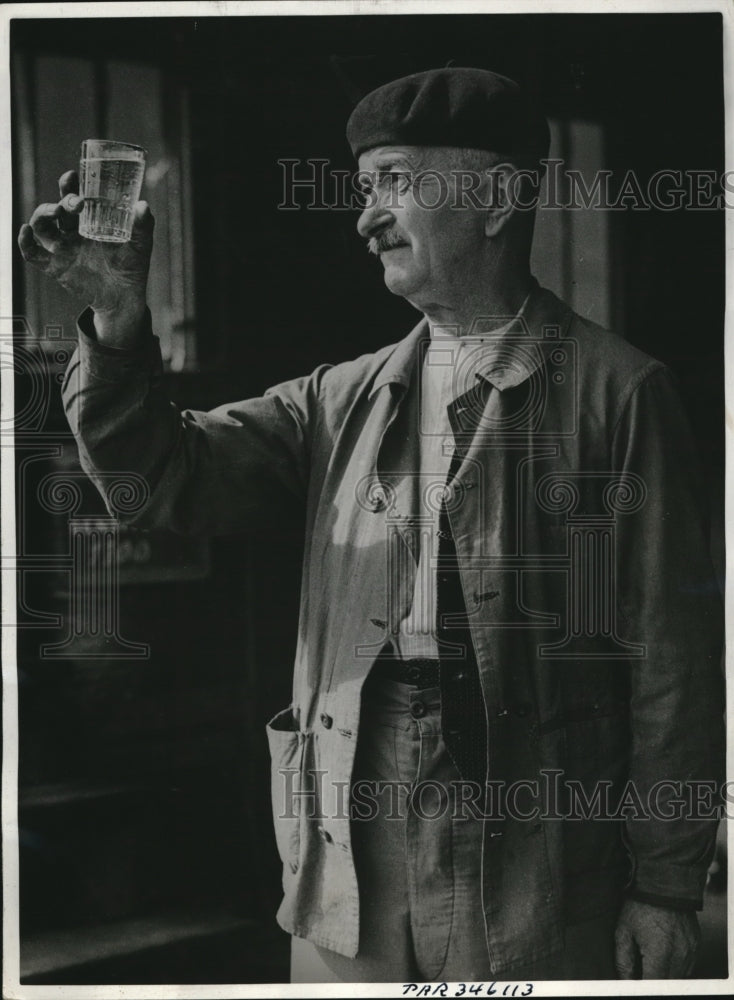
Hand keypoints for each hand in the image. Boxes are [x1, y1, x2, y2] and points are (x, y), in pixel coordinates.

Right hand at [18, 170, 153, 344]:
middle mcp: (71, 233)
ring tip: (56, 211)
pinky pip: (33, 254)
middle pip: (56, 209)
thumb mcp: (140, 244)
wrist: (125, 298)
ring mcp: (61, 250)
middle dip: (62, 199)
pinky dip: (25, 243)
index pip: (72, 197)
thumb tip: (143, 206)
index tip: (72, 175)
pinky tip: (25, 232)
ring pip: (41, 226)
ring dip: (43, 214)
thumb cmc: (131, 267)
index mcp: (87, 222)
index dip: (68, 185)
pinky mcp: (55, 268)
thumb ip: (143, 226)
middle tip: (77, 202)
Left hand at [614, 899, 699, 978]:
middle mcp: (679, 956)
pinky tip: (665, 950)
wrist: (664, 883)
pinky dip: (676, 964)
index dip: (643, 986)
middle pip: (667, 984)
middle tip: (642, 967)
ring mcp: (691, 951)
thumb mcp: (624, 930)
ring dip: (666, 973)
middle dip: (653, 979)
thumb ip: (624, 960)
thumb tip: (626, 980)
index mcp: (660, 953)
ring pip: (679, 977)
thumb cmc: (640, 905)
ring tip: (653, 954)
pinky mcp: (696, 945)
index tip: (635, 981)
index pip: (653, 986)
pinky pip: (688, 965)